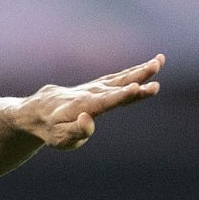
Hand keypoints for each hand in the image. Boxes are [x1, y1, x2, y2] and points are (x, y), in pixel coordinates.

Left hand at [16, 55, 163, 149]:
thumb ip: (76, 131)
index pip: (106, 101)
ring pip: (121, 78)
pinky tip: (150, 65)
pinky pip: (119, 77)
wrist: (38, 110)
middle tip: (156, 70)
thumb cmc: (51, 129)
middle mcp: (91, 93)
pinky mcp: (99, 86)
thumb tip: (88, 120)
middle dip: (137, 79)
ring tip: (160, 61)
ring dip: (140, 70)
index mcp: (84, 106)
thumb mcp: (59, 138)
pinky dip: (134, 71)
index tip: (136, 88)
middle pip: (118, 86)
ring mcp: (96, 88)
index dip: (121, 95)